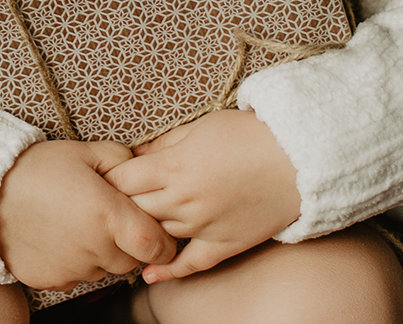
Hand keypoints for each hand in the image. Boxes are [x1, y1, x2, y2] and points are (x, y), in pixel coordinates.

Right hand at [0, 139, 177, 289]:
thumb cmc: (36, 167)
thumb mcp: (83, 151)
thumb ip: (121, 160)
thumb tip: (141, 170)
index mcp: (108, 215)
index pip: (158, 247)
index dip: (163, 242)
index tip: (153, 230)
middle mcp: (94, 248)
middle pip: (131, 260)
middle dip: (127, 243)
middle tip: (103, 217)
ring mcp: (72, 268)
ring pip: (103, 269)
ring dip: (99, 252)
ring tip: (74, 222)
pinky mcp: (51, 280)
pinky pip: (76, 276)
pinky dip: (73, 260)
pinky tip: (56, 235)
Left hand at [101, 109, 300, 282]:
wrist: (300, 157)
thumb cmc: (250, 134)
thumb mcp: (200, 127)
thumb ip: (163, 144)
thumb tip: (134, 156)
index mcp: (174, 166)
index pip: (122, 180)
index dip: (109, 178)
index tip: (102, 177)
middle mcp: (185, 199)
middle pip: (135, 208)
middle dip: (121, 203)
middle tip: (112, 201)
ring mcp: (205, 225)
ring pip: (158, 233)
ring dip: (144, 228)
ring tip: (130, 225)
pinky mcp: (226, 243)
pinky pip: (191, 264)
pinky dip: (168, 271)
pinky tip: (150, 274)